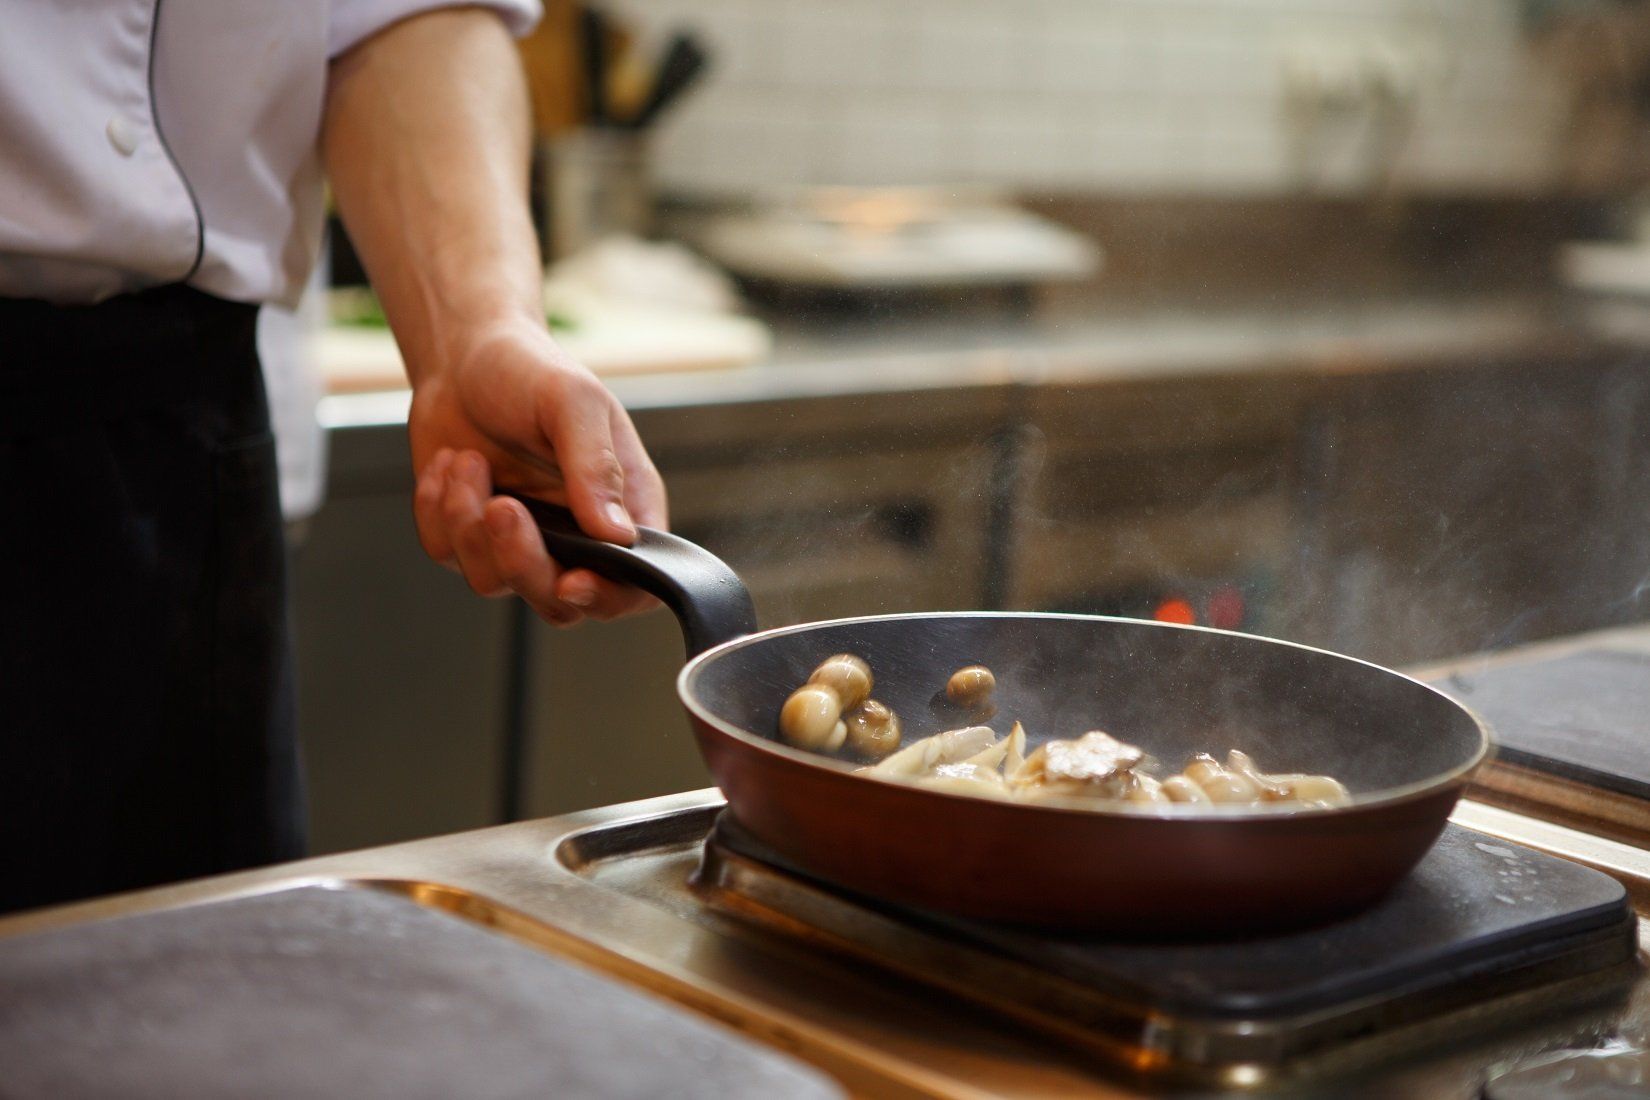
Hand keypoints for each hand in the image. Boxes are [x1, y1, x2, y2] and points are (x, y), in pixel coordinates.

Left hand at [407, 315, 666, 625]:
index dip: (607, 597)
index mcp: (622, 507)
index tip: (572, 580)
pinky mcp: (468, 536)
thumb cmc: (529, 370)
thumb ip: (597, 466)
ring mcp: (520, 540)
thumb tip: (619, 533)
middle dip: (523, 562)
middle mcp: (574, 534)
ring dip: (469, 522)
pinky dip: (437, 511)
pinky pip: (447, 554)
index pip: (633, 585)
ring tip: (468, 461)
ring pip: (495, 582)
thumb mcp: (573, 401)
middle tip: (503, 506)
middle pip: (559, 602)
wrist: (463, 357)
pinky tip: (447, 465)